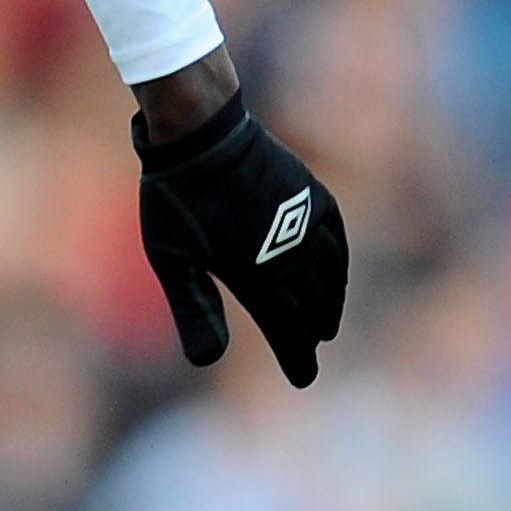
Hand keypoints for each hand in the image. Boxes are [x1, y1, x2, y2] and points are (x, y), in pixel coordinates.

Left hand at [133, 89, 347, 388]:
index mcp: (255, 273)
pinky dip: (339, 262)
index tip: (303, 378)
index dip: (295, 356)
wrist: (201, 132)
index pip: (286, 328)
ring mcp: (305, 221)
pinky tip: (336, 272)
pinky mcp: (311, 194)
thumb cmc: (176, 197)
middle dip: (310, 335)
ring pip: (329, 275)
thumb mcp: (171, 259)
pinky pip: (336, 237)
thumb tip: (207, 361)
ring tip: (326, 324)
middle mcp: (289, 252)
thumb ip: (193, 310)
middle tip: (309, 353)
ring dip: (329, 303)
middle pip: (310, 306)